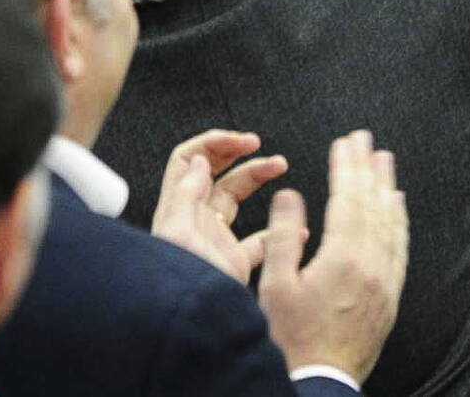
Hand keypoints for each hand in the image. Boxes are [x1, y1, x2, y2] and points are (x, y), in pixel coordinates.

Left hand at [151, 129, 288, 282]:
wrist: (193, 329)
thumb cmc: (180, 288)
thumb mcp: (177, 235)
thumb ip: (186, 195)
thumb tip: (199, 161)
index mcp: (179, 209)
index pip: (189, 160)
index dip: (214, 143)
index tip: (242, 141)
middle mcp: (196, 220)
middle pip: (215, 172)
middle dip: (239, 153)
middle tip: (259, 144)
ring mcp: (215, 240)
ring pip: (236, 197)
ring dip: (258, 177)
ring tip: (280, 165)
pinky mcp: (232, 262)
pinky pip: (256, 238)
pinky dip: (276, 229)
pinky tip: (293, 226)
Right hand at [258, 130, 406, 380]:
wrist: (319, 382)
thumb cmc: (292, 340)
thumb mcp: (275, 286)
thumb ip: (283, 236)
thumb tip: (289, 194)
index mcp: (342, 260)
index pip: (347, 200)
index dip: (346, 167)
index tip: (345, 142)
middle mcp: (370, 267)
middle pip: (372, 205)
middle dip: (368, 168)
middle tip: (366, 138)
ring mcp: (384, 283)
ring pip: (390, 224)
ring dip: (386, 188)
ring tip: (384, 161)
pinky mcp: (389, 298)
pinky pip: (400, 249)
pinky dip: (399, 223)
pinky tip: (397, 208)